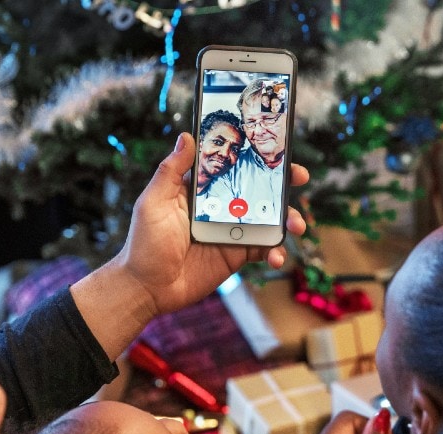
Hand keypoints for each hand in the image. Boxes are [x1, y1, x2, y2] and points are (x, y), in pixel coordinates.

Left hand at [114, 132, 308, 315]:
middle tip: (298, 177)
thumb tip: (186, 136)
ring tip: (297, 225)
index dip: (254, 154)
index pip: (232, 164)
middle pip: (258, 189)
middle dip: (282, 182)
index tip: (275, 147)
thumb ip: (171, 170)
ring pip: (268, 218)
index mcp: (201, 189)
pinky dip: (276, 252)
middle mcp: (219, 206)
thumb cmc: (144, 243)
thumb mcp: (153, 201)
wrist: (147, 288)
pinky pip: (263, 249)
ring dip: (288, 218)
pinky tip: (276, 257)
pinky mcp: (236, 255)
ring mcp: (230, 231)